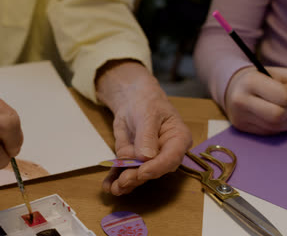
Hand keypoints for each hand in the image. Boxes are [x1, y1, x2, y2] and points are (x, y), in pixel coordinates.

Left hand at [96, 60, 191, 194]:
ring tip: (114, 188)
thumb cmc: (147, 101)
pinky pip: (124, 170)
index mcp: (178, 139)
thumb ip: (147, 135)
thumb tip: (146, 157)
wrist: (133, 98)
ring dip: (125, 182)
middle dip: (137, 177)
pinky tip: (108, 185)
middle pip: (153, 170)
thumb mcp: (148, 113)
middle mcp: (165, 153)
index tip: (142, 172)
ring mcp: (149, 159)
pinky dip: (115, 177)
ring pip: (137, 173)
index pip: (171, 158)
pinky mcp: (133, 159)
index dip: (156, 167)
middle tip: (123, 181)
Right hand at [224, 66, 286, 134]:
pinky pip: (268, 132)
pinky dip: (278, 127)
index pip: (282, 97)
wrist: (235, 88)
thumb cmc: (263, 80)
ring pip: (275, 127)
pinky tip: (276, 118)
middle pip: (277, 116)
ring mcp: (239, 115)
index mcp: (250, 81)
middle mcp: (241, 100)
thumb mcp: (283, 75)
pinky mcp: (240, 127)